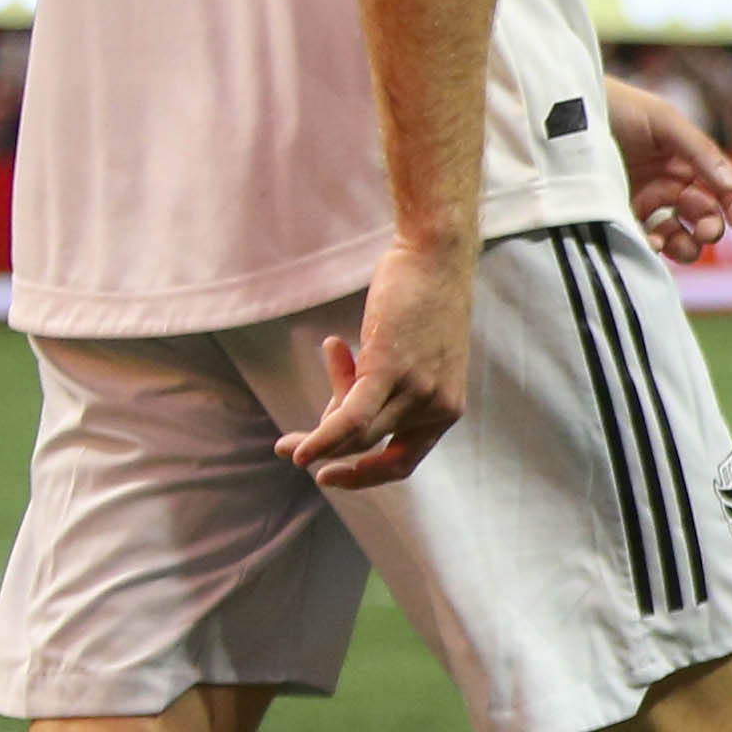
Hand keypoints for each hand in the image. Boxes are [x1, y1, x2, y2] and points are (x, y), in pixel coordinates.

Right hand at [278, 234, 478, 489]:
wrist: (434, 256)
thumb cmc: (418, 302)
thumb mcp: (402, 357)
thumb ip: (376, 389)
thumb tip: (337, 417)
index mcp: (446, 410)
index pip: (401, 462)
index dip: (364, 475)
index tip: (331, 474)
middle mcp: (438, 407)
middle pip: (368, 442)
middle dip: (327, 447)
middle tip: (289, 446)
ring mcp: (418, 390)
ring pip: (357, 432)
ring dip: (316, 441)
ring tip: (285, 442)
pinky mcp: (392, 369)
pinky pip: (352, 417)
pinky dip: (324, 438)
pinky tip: (300, 451)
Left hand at [608, 80, 731, 263]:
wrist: (559, 111)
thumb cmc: (616, 107)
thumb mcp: (664, 121)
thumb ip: (701, 153)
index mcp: (686, 159)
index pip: (724, 186)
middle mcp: (667, 183)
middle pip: (705, 215)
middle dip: (712, 226)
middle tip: (708, 231)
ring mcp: (642, 203)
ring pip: (679, 236)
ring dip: (688, 245)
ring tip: (681, 244)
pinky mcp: (616, 218)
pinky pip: (644, 242)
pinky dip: (654, 248)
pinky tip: (650, 242)